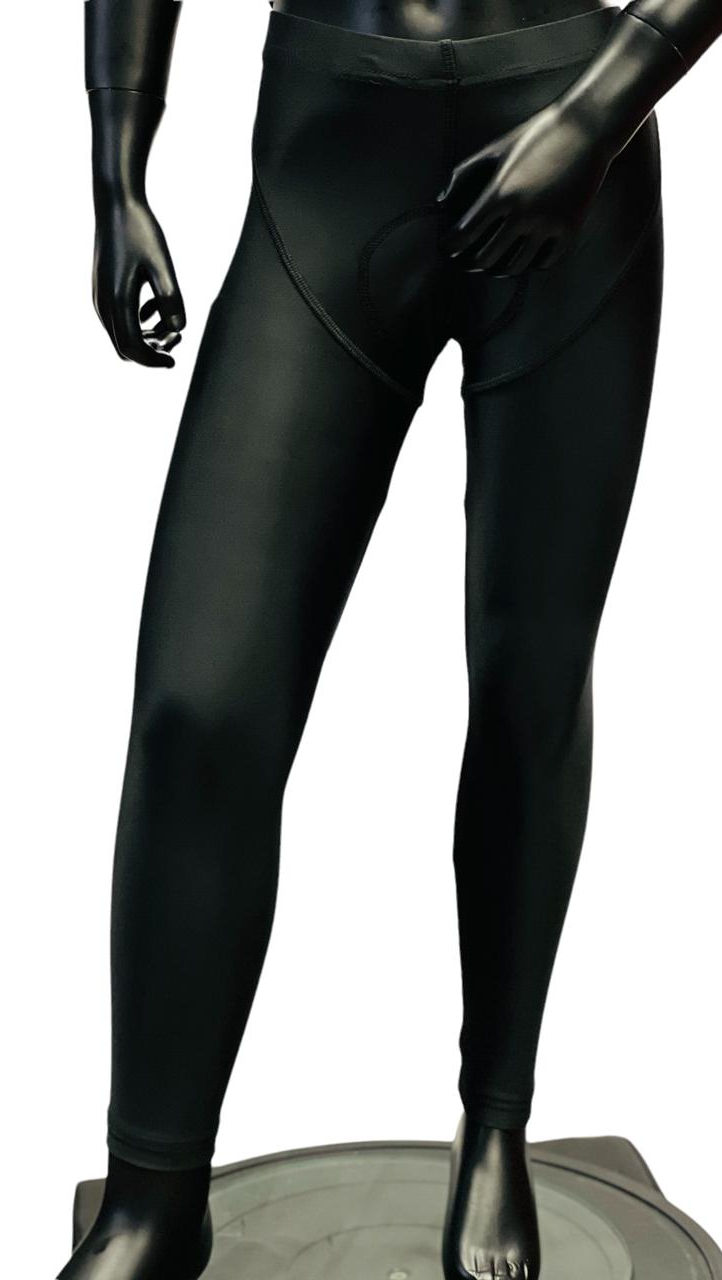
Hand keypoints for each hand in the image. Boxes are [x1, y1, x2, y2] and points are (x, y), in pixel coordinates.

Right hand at [92, 189, 185, 367]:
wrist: (116, 203)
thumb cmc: (141, 231)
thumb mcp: (163, 265)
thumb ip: (171, 300)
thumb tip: (179, 330)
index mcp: (117, 301)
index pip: (133, 349)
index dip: (154, 361)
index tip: (174, 362)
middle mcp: (103, 304)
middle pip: (125, 348)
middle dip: (152, 351)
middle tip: (177, 339)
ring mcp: (100, 297)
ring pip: (122, 335)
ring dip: (147, 337)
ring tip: (172, 326)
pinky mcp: (103, 289)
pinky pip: (120, 319)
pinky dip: (139, 322)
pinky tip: (155, 308)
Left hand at [437, 101, 613, 275]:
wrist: (587, 128)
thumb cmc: (536, 135)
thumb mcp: (496, 149)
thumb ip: (464, 173)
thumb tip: (440, 201)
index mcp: (500, 194)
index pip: (464, 235)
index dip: (450, 246)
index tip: (447, 248)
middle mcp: (523, 215)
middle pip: (486, 258)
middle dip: (471, 262)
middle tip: (466, 261)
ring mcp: (548, 225)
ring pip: (515, 267)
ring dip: (501, 268)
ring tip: (495, 265)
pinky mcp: (570, 230)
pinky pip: (544, 262)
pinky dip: (531, 264)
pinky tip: (525, 258)